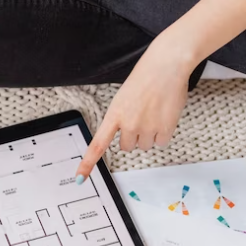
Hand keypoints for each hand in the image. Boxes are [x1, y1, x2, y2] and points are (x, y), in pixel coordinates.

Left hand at [75, 39, 193, 181]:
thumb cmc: (145, 79)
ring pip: (145, 146)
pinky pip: (161, 142)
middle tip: (141, 117)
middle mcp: (128, 124)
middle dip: (134, 137)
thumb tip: (129, 136)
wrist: (166, 66)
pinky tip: (164, 116)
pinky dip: (163, 133)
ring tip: (154, 113)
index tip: (79, 178)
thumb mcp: (124, 98)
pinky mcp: (164, 129)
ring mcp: (146, 127)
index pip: (97, 145)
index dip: (88, 163)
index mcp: (114, 115)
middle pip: (127, 147)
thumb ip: (121, 119)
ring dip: (149, 135)